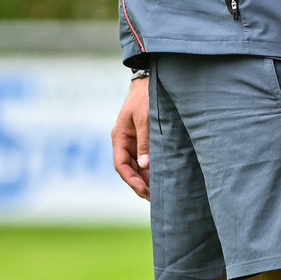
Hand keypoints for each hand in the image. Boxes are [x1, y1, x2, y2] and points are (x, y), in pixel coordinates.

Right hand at [111, 76, 150, 199]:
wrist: (149, 82)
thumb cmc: (145, 98)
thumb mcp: (145, 119)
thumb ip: (144, 142)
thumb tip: (145, 166)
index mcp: (119, 137)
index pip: (121, 165)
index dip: (132, 180)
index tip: (144, 190)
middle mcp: (124, 142)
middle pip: (129, 169)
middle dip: (140, 184)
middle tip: (155, 197)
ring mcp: (133, 142)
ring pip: (136, 166)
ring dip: (146, 179)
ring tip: (159, 192)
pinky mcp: (142, 140)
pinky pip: (144, 159)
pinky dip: (150, 170)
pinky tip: (160, 178)